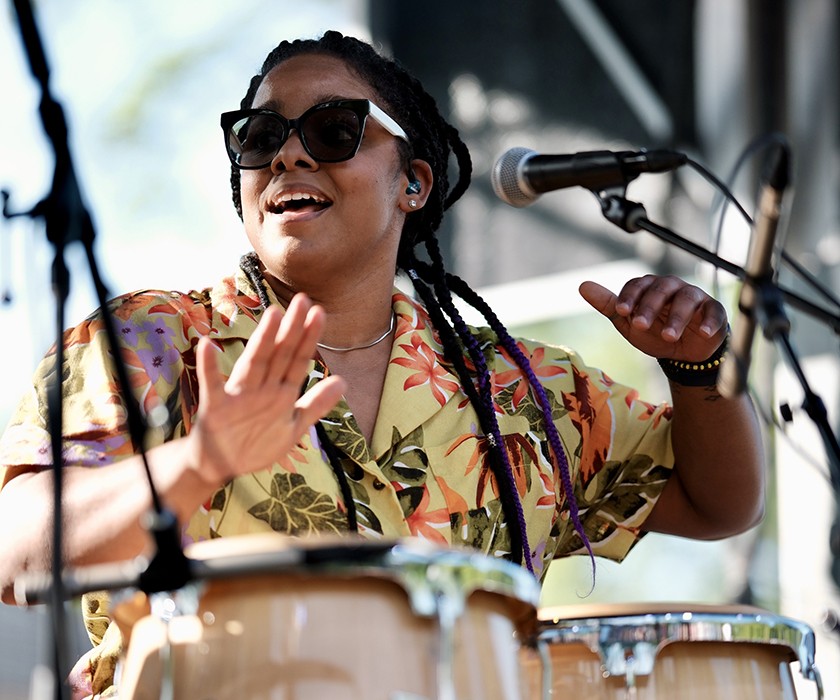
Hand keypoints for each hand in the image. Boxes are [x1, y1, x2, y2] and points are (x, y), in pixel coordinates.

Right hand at [189, 293, 345, 485]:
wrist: (219, 465)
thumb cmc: (256, 443)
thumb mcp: (293, 426)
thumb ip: (316, 404)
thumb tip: (343, 382)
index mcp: (280, 392)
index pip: (298, 360)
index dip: (309, 338)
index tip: (319, 312)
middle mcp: (261, 387)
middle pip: (279, 354)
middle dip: (292, 329)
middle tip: (302, 299)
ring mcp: (239, 395)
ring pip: (253, 363)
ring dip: (262, 339)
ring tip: (272, 315)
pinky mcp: (215, 406)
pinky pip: (211, 384)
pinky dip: (208, 367)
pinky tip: (206, 345)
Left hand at [579, 275, 727, 360]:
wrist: (683, 352)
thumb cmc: (654, 332)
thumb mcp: (629, 322)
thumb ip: (609, 304)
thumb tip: (582, 285)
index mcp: (649, 287)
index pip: (637, 285)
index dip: (629, 297)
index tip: (620, 311)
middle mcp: (672, 287)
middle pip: (661, 289)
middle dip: (650, 307)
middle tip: (640, 325)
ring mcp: (694, 297)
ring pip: (687, 299)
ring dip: (678, 317)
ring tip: (668, 336)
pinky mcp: (714, 310)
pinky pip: (714, 311)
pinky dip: (709, 321)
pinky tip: (702, 332)